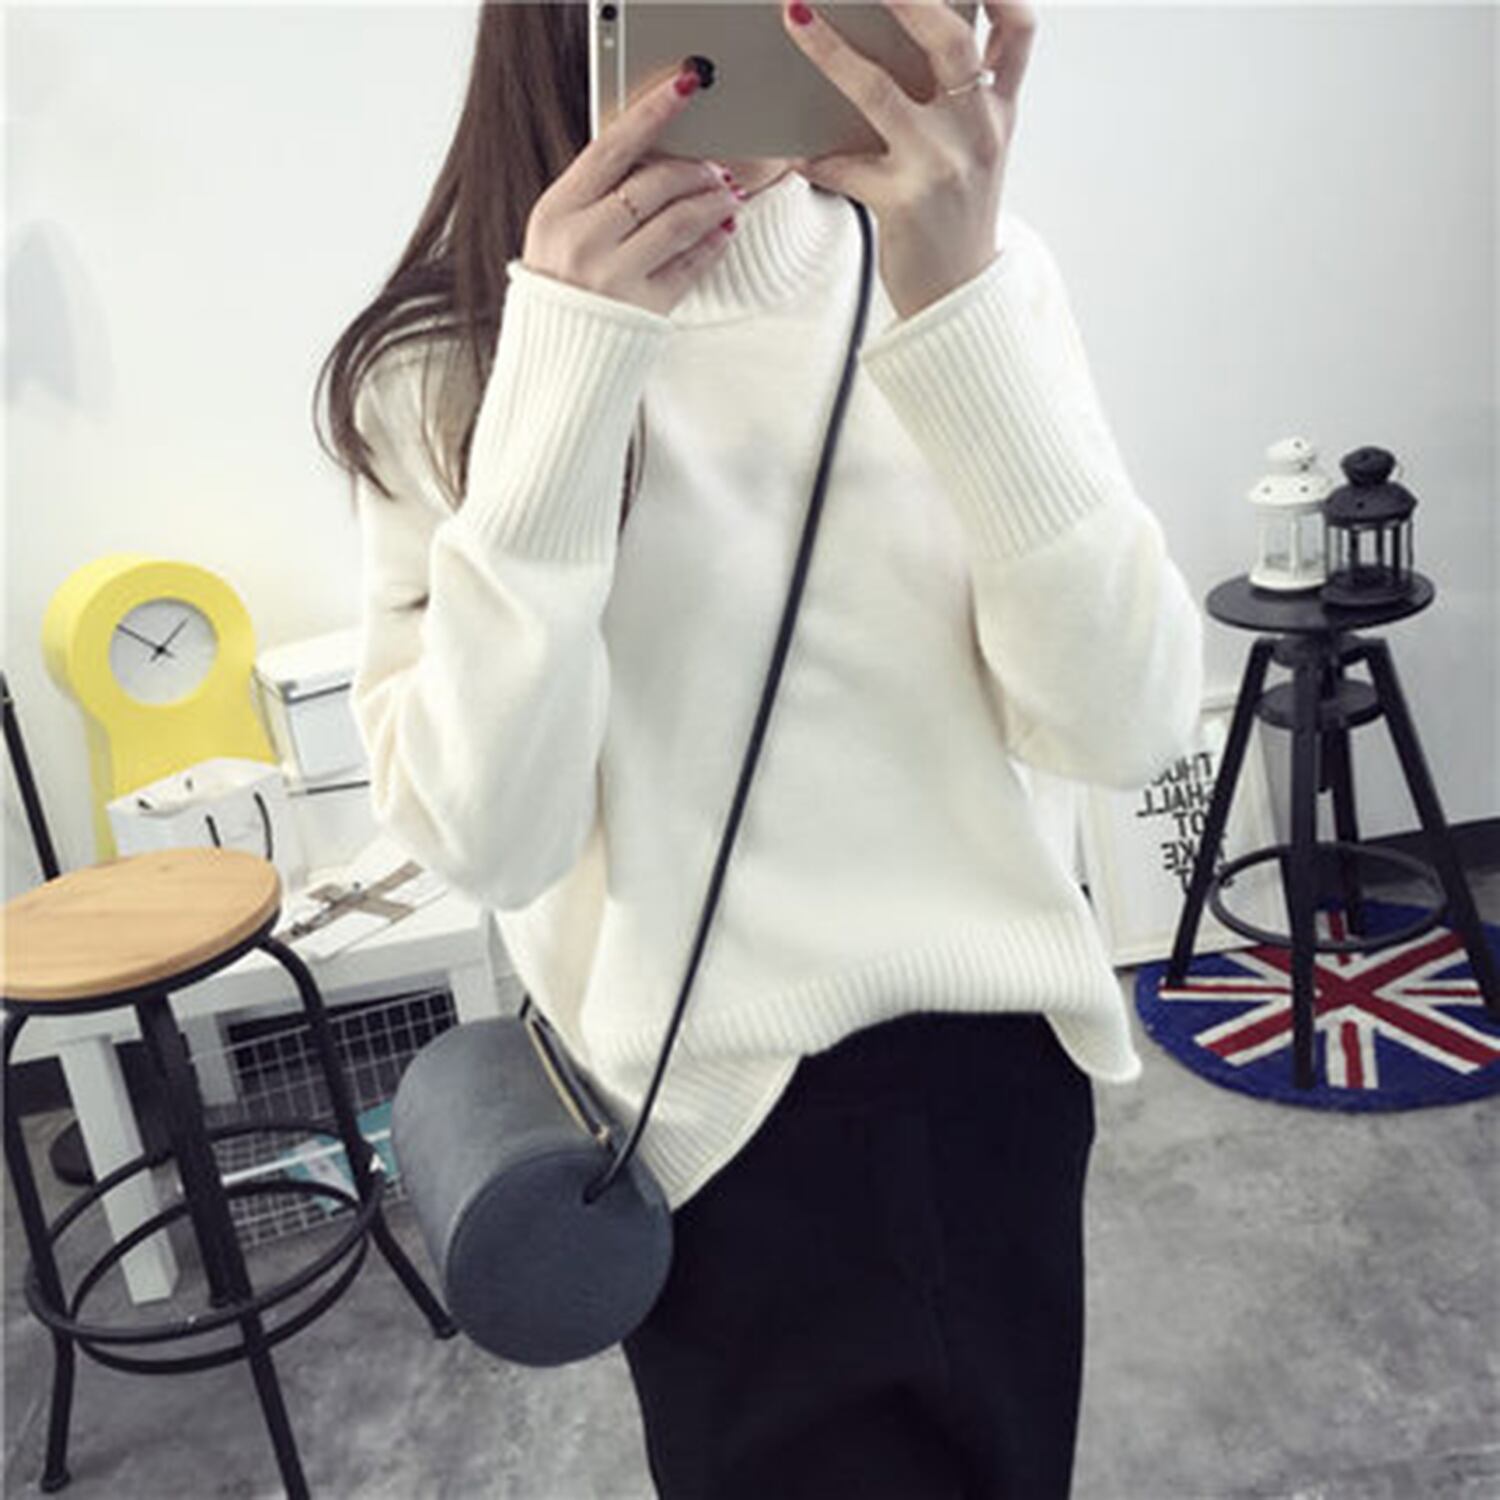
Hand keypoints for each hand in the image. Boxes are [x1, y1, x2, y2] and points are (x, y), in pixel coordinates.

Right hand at [523, 60, 744, 317]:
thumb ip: (596, 194)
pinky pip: (691, 265)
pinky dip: (714, 243)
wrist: (556, 363)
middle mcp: (583, 241)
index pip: (612, 147)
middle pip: (654, 183)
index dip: (652, 112)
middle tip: (714, 167)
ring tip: (727, 196)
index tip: (684, 86)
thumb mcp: (559, 233)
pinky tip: (724, 231)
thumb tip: (655, 155)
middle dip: (694, 169)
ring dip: (713, 202)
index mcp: (556, 212)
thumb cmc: (562, 290)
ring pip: (680, 221)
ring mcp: (615, 277)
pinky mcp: (644, 309)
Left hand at [783, 0, 1036, 320]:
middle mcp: (977, 132)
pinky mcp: (904, 202)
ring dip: (831, 52)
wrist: (959, 297)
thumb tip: (906, 46)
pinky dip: (815, 157)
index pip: (1017, 31)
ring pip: (879, 92)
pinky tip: (793, 153)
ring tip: (797, 18)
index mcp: (998, 113)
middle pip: (949, 42)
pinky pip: (845, 166)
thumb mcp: (976, 154)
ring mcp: (941, 166)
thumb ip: (961, 101)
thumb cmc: (956, 220)